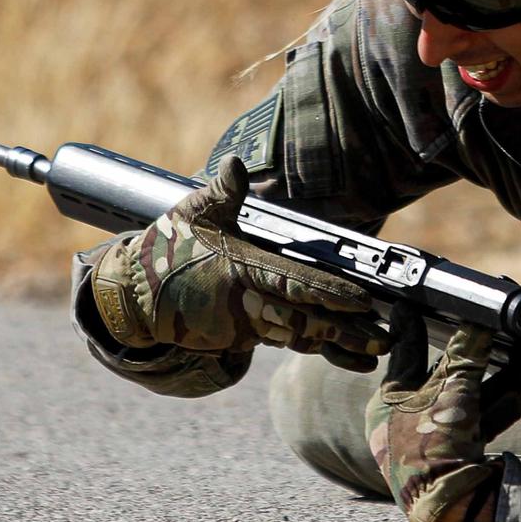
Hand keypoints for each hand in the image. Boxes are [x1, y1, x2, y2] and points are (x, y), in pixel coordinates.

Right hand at [89, 155, 387, 370]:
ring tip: (377, 351)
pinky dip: (319, 349)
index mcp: (241, 268)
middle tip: (387, 335)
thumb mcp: (192, 213)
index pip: (292, 281)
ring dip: (339, 345)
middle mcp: (248, 300)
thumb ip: (222, 192)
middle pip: (306, 318)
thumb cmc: (168, 247)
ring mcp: (247, 323)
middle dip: (346, 329)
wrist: (133, 295)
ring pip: (301, 336)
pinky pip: (289, 342)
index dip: (327, 292)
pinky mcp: (246, 336)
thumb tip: (236, 164)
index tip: (361, 300)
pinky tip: (351, 357)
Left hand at [367, 312, 520, 521]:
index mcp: (386, 405)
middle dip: (470, 362)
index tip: (411, 304)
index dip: (413, 327)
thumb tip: (478, 320)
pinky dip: (495, 413)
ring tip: (519, 370)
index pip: (402, 355)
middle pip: (440, 381)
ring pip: (462, 404)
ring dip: (491, 387)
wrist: (450, 508)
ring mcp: (428, 445)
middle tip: (487, 336)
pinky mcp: (452, 462)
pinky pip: (475, 428)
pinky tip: (520, 399)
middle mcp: (402, 425)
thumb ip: (466, 354)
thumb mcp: (451, 390)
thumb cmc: (434, 447)